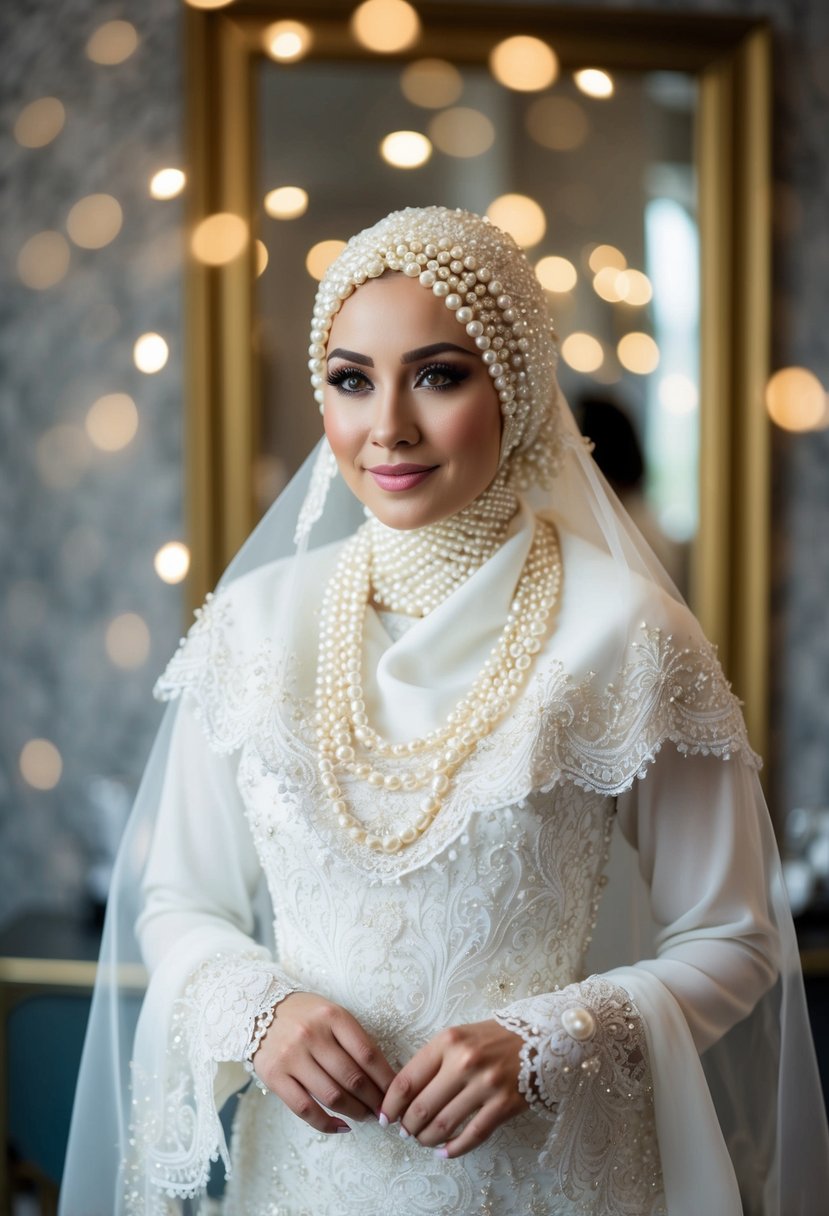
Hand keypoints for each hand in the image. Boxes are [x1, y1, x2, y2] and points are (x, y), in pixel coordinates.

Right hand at [253, 991, 395, 1133]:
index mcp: (332, 1016)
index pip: (368, 1054)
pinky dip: (326, 1123)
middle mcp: (312, 1035)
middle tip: (384, 1112)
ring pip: (331, 1095)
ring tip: (366, 1118)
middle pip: (352, 1078)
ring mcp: (291, 1056)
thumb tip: (382, 1077)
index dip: (386, 1079)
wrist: (258, 1009)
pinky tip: (341, 1126)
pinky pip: (304, 1109)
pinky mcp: (274, 1076)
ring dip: (355, 1113)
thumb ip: (354, 1039)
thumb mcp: (332, 1014)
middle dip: (374, 1100)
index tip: (395, 1094)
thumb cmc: (305, 1015)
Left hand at [380, 1019, 524, 1157]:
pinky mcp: (504, 1105)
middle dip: (408, 1126)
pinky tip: (444, 1152)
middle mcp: (465, 1062)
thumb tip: (404, 1095)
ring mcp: (486, 1085)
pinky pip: (472, 1136)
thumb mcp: (458, 1037)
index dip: (391, 1104)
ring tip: (423, 1140)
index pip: (407, 1080)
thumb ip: (433, 1060)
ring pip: (444, 1125)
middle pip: (422, 1107)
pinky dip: (454, 1149)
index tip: (385, 1116)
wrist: (540, 1037)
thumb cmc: (492, 1038)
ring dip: (427, 1139)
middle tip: (405, 1131)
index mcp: (448, 1042)